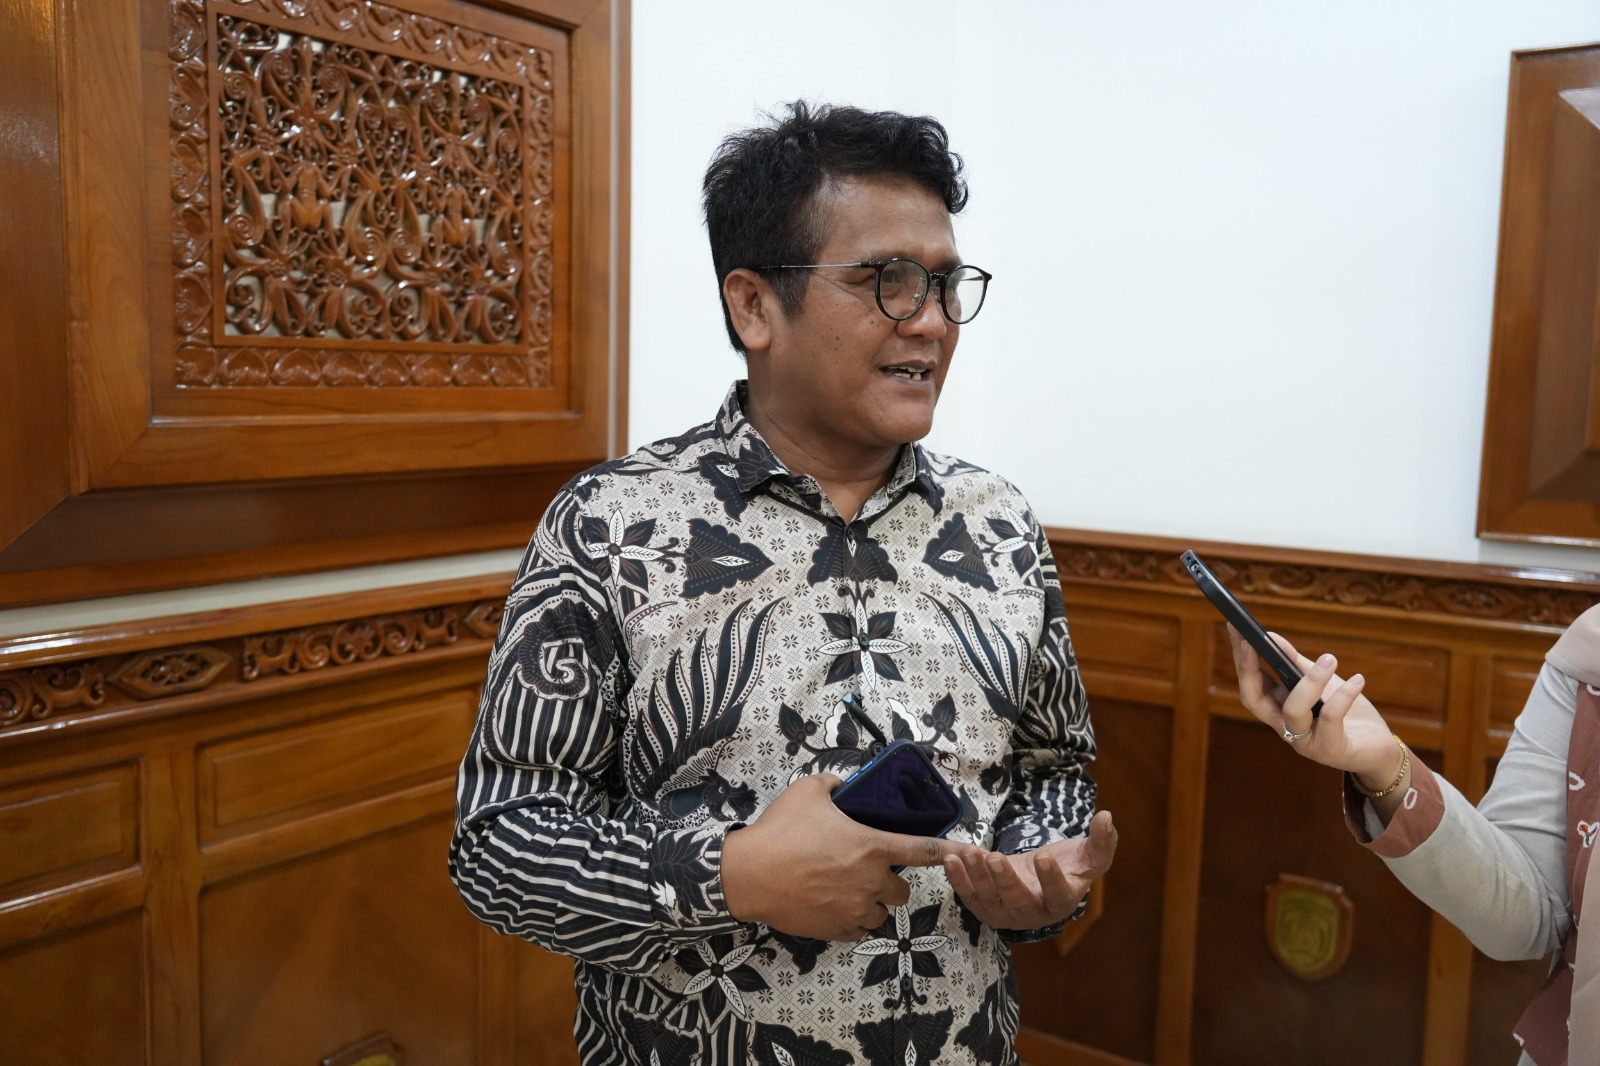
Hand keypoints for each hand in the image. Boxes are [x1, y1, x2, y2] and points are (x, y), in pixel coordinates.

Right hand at [720, 772, 976, 940]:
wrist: (748, 875)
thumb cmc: (779, 830)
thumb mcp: (808, 791)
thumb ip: (835, 784)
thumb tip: (845, 784)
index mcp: (871, 846)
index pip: (924, 850)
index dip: (951, 851)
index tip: (971, 853)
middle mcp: (871, 881)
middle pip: (903, 891)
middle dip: (890, 882)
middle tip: (865, 871)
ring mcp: (854, 910)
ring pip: (881, 914)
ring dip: (871, 904)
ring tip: (844, 891)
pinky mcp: (837, 930)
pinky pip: (858, 931)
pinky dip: (851, 921)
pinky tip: (831, 906)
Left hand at [942, 810, 1116, 929]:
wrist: (1038, 878)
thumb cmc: (1067, 866)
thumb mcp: (1088, 855)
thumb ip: (1102, 841)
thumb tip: (1107, 816)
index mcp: (1061, 902)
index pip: (1058, 895)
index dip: (1051, 879)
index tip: (1045, 856)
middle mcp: (1032, 915)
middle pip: (1017, 902)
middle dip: (1005, 881)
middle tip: (995, 859)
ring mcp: (1005, 914)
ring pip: (989, 899)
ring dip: (977, 876)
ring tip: (971, 853)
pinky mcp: (983, 907)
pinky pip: (969, 896)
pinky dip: (958, 879)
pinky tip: (951, 859)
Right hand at [1227, 625, 1402, 787]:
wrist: (1378, 750)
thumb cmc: (1349, 716)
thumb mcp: (1322, 685)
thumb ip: (1296, 665)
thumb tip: (1272, 638)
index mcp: (1279, 710)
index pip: (1250, 684)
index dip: (1241, 658)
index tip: (1237, 630)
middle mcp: (1285, 728)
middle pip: (1254, 701)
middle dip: (1250, 670)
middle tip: (1254, 641)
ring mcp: (1305, 743)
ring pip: (1293, 711)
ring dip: (1310, 682)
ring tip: (1329, 658)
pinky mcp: (1331, 751)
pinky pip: (1331, 719)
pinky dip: (1344, 697)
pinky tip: (1357, 680)